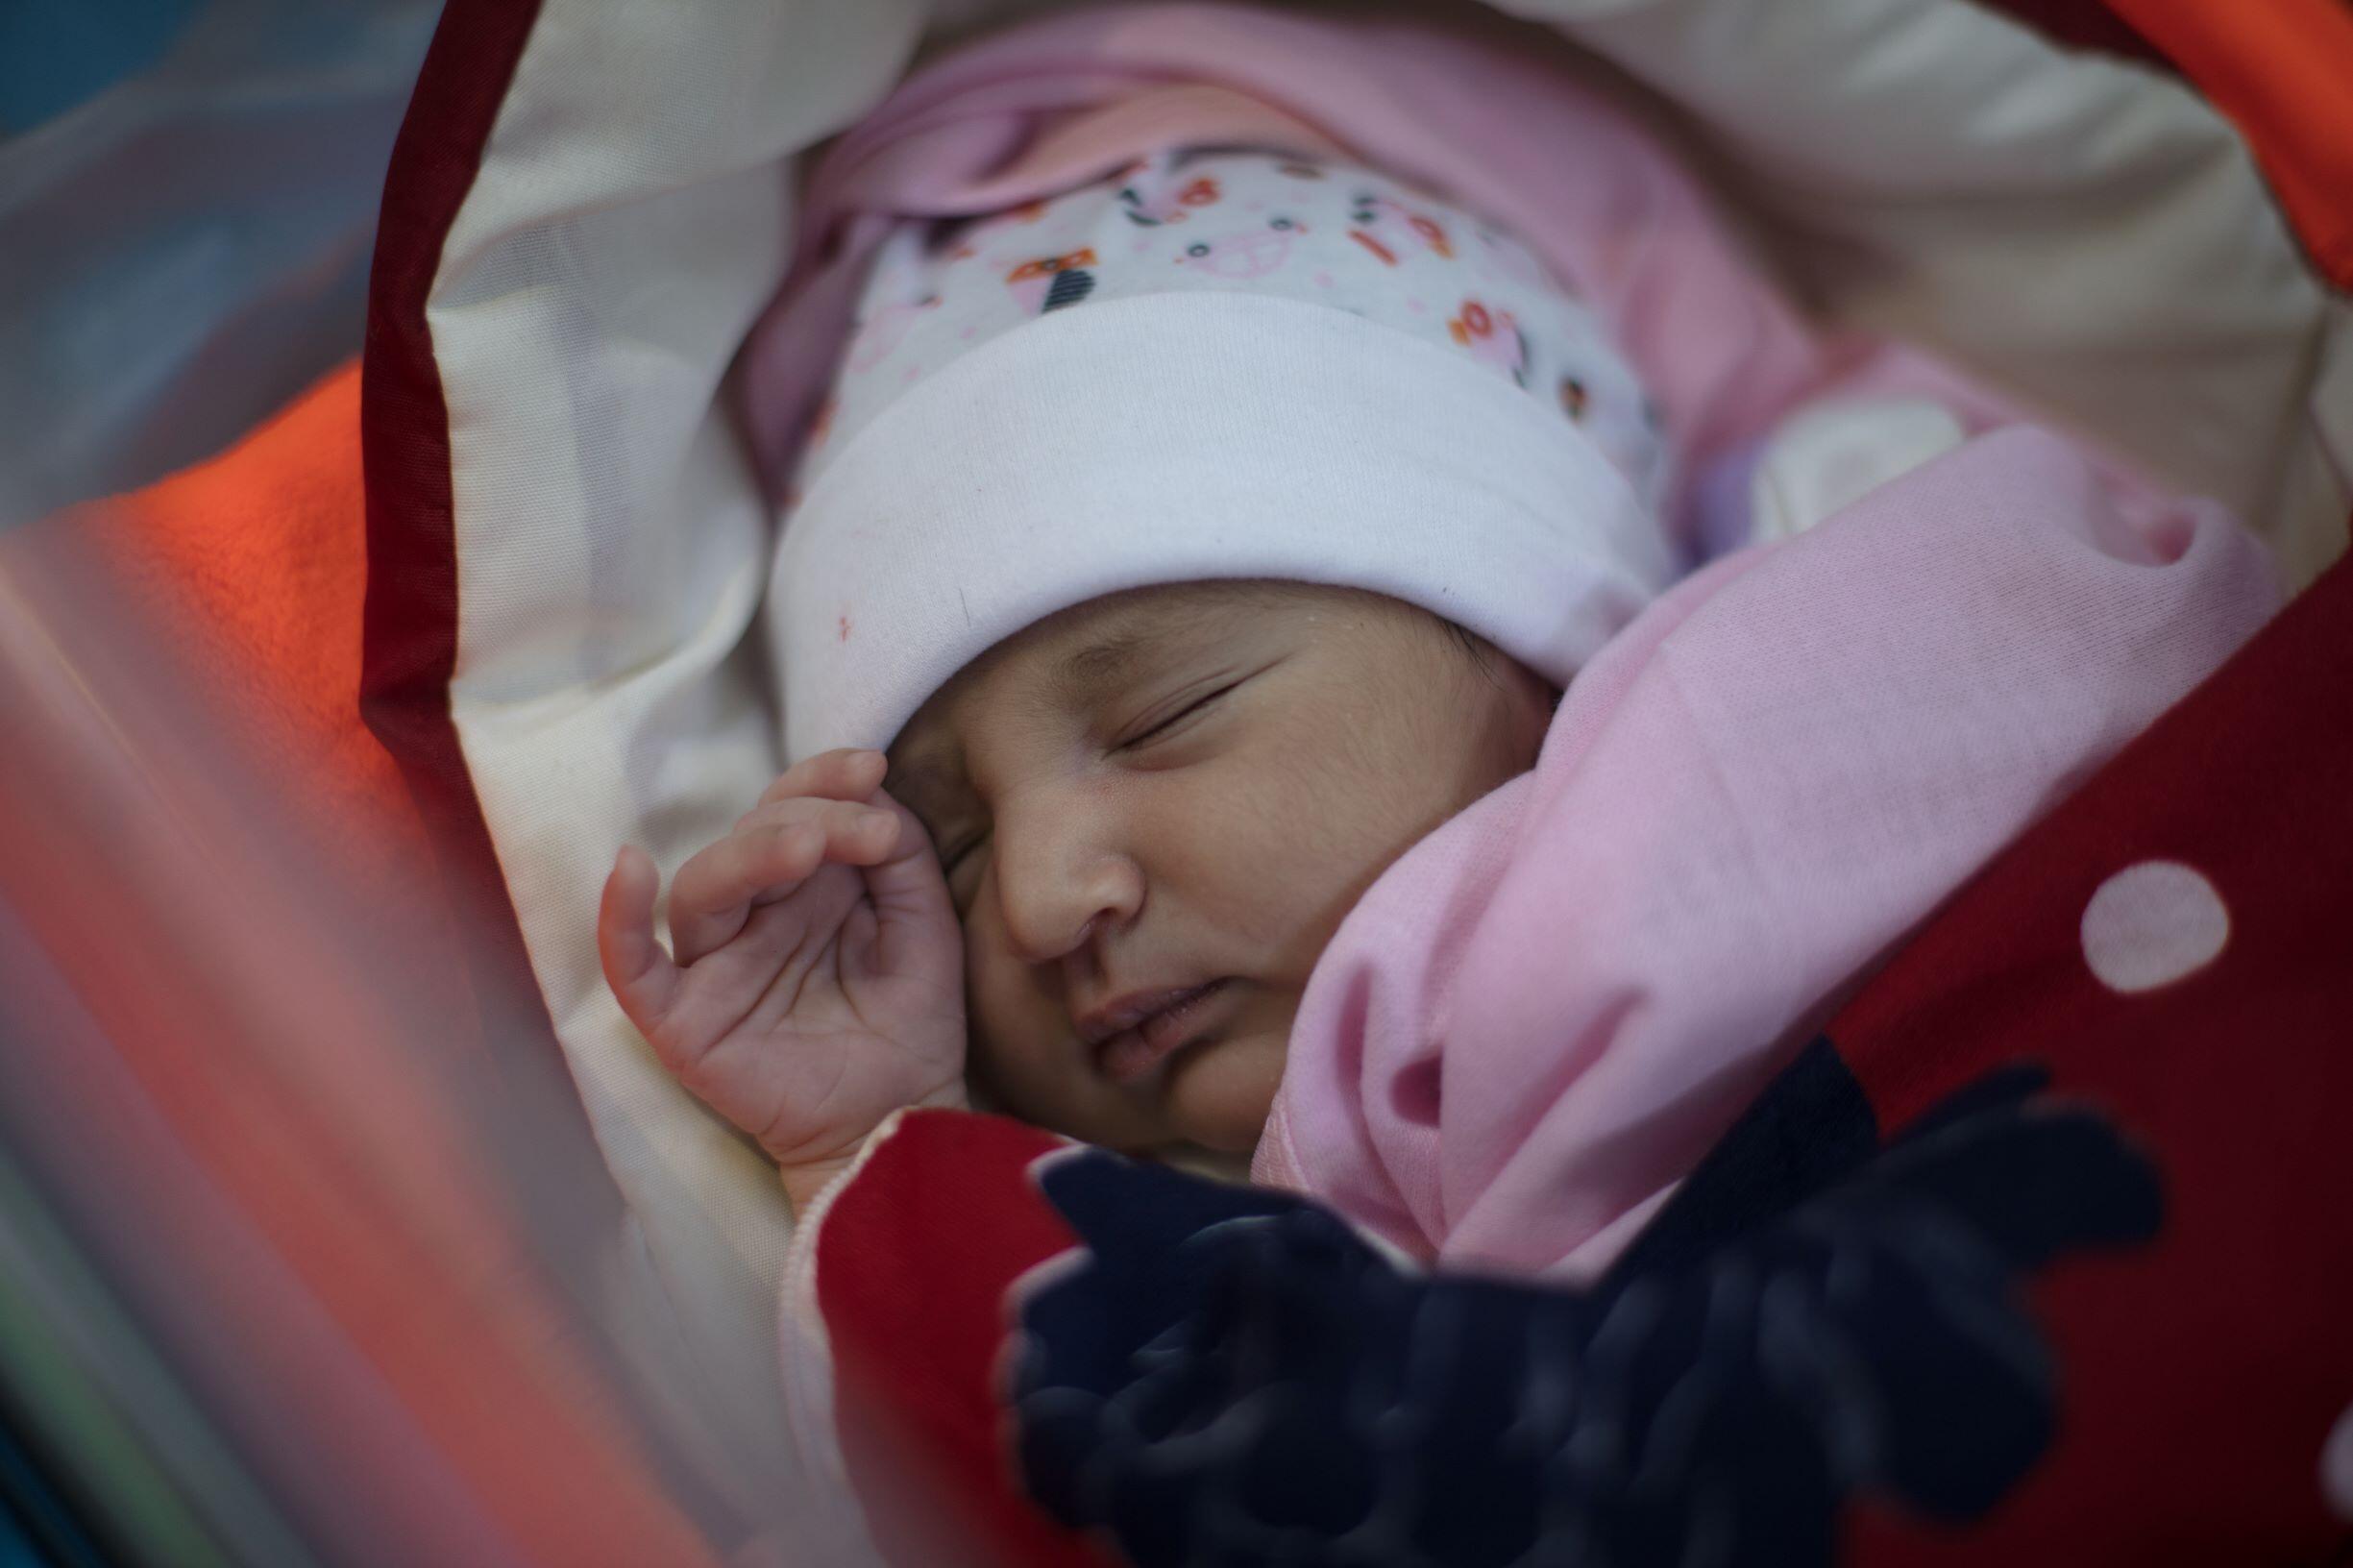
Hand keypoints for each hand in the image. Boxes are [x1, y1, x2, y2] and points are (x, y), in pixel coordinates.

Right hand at [598, 749, 967, 1191]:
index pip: (792, 810)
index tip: (873, 768)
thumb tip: (869, 794)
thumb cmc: (910, 1021)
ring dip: (748, 856)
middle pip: (747, 839)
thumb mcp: (924, 923)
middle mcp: (754, 915)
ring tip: (806, 847)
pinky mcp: (683, 1021)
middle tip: (867, 829)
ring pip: (700, 889)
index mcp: (806, 885)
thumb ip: (899, 855)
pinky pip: (631, 967)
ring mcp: (714, 965)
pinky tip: (630, 869)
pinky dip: (618, 920)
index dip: (823, 779)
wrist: (905, 1117)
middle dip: (806, 817)